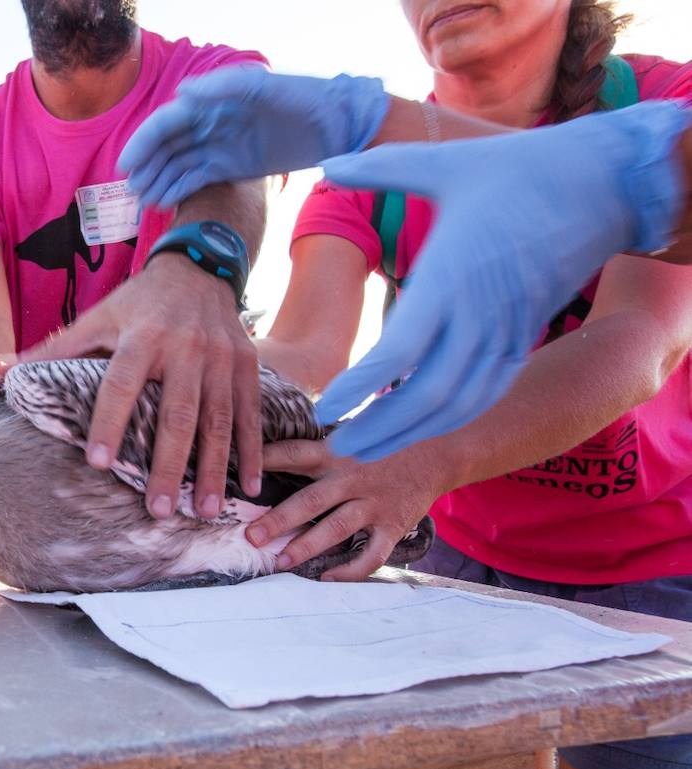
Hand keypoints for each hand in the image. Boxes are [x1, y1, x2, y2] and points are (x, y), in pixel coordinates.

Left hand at [13, 253, 261, 517]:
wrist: (200, 266)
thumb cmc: (138, 302)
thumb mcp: (97, 317)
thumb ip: (54, 351)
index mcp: (142, 336)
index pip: (121, 384)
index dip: (109, 422)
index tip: (97, 462)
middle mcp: (186, 347)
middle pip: (177, 413)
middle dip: (169, 465)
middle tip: (158, 509)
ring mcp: (221, 358)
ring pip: (218, 420)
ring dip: (213, 469)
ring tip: (205, 511)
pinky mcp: (247, 366)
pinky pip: (251, 414)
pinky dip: (252, 452)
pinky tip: (249, 486)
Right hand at [121, 69, 388, 209]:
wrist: (337, 124)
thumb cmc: (302, 97)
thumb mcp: (263, 88)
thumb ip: (223, 88)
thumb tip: (182, 94)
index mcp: (214, 100)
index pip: (169, 121)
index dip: (145, 142)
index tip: (127, 165)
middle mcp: (212, 121)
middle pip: (168, 145)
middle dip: (148, 166)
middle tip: (132, 190)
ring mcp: (221, 145)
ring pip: (179, 165)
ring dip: (159, 181)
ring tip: (143, 202)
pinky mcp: (233, 166)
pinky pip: (198, 179)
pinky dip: (179, 190)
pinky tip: (164, 203)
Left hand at [244, 439, 446, 581]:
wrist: (433, 460)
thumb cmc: (376, 455)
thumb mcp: (343, 447)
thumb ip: (308, 459)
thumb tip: (259, 465)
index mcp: (335, 456)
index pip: (295, 454)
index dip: (266, 460)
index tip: (237, 470)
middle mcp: (352, 478)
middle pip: (311, 499)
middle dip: (279, 519)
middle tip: (251, 537)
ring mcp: (374, 504)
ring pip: (337, 527)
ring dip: (307, 546)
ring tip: (281, 562)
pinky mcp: (393, 527)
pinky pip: (371, 555)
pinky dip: (350, 570)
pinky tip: (327, 578)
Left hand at [316, 101, 691, 461]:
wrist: (605, 183)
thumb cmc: (519, 168)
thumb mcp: (444, 162)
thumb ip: (381, 168)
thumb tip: (327, 161)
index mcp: (450, 277)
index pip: (399, 351)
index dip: (360, 386)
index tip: (324, 407)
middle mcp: (479, 314)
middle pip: (426, 394)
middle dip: (379, 428)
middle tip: (336, 446)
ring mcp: (507, 330)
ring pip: (458, 401)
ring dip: (412, 431)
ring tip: (366, 447)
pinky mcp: (524, 334)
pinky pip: (487, 390)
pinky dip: (452, 415)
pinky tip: (419, 426)